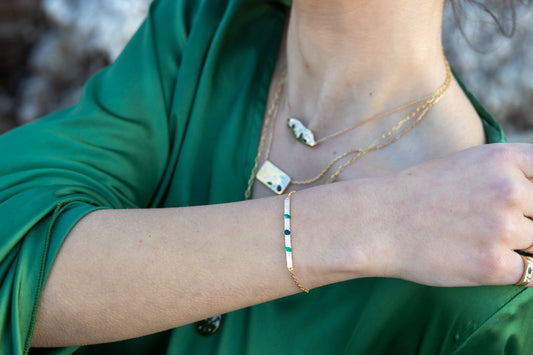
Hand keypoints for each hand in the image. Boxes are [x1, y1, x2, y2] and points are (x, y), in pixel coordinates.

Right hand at [365, 143, 532, 286]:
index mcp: (504, 158)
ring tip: (475, 239)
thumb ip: (509, 174)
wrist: (377, 221)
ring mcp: (502, 228)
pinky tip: (480, 259)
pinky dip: (508, 270)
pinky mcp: (492, 265)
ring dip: (513, 245)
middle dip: (525, 220)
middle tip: (487, 222)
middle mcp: (510, 189)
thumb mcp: (468, 164)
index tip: (520, 205)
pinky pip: (529, 274)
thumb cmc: (418, 193)